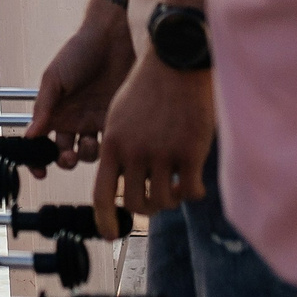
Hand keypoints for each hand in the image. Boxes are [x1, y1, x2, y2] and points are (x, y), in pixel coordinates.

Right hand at [28, 13, 136, 171]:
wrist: (113, 39)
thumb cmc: (78, 53)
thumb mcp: (54, 78)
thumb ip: (43, 108)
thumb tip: (29, 136)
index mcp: (54, 111)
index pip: (40, 142)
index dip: (37, 158)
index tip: (39, 170)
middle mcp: (73, 120)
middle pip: (64, 153)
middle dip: (63, 161)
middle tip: (66, 157)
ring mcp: (95, 121)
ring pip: (88, 153)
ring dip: (85, 155)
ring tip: (88, 143)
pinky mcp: (116, 120)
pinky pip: (111, 143)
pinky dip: (108, 148)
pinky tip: (107, 139)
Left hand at [90, 55, 214, 238]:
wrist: (175, 62)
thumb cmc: (148, 88)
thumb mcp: (119, 117)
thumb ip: (118, 150)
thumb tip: (121, 182)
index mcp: (112, 144)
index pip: (102, 194)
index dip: (104, 220)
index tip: (108, 234)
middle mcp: (134, 152)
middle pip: (135, 204)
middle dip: (146, 208)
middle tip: (156, 200)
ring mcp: (162, 154)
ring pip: (163, 201)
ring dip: (170, 200)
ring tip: (175, 187)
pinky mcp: (189, 153)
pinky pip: (190, 192)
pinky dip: (193, 193)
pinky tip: (195, 185)